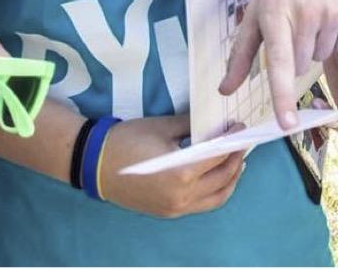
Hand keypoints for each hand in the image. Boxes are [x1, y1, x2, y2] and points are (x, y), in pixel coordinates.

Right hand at [97, 113, 246, 217]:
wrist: (95, 164)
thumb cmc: (128, 140)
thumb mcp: (164, 127)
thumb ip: (194, 127)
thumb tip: (217, 124)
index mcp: (182, 173)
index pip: (219, 156)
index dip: (233, 141)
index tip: (241, 128)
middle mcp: (183, 196)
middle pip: (222, 179)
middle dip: (236, 159)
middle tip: (242, 142)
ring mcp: (176, 208)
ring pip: (216, 198)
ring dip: (230, 180)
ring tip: (236, 162)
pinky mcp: (168, 213)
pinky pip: (201, 205)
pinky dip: (215, 192)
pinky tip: (217, 177)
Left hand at [221, 0, 337, 128]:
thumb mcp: (261, 6)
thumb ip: (243, 52)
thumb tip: (225, 89)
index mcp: (274, 9)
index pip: (278, 63)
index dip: (282, 96)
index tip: (287, 124)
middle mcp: (304, 11)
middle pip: (302, 64)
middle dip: (300, 52)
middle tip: (301, 21)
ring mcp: (333, 11)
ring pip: (323, 57)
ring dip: (320, 44)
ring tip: (319, 11)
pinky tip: (337, 9)